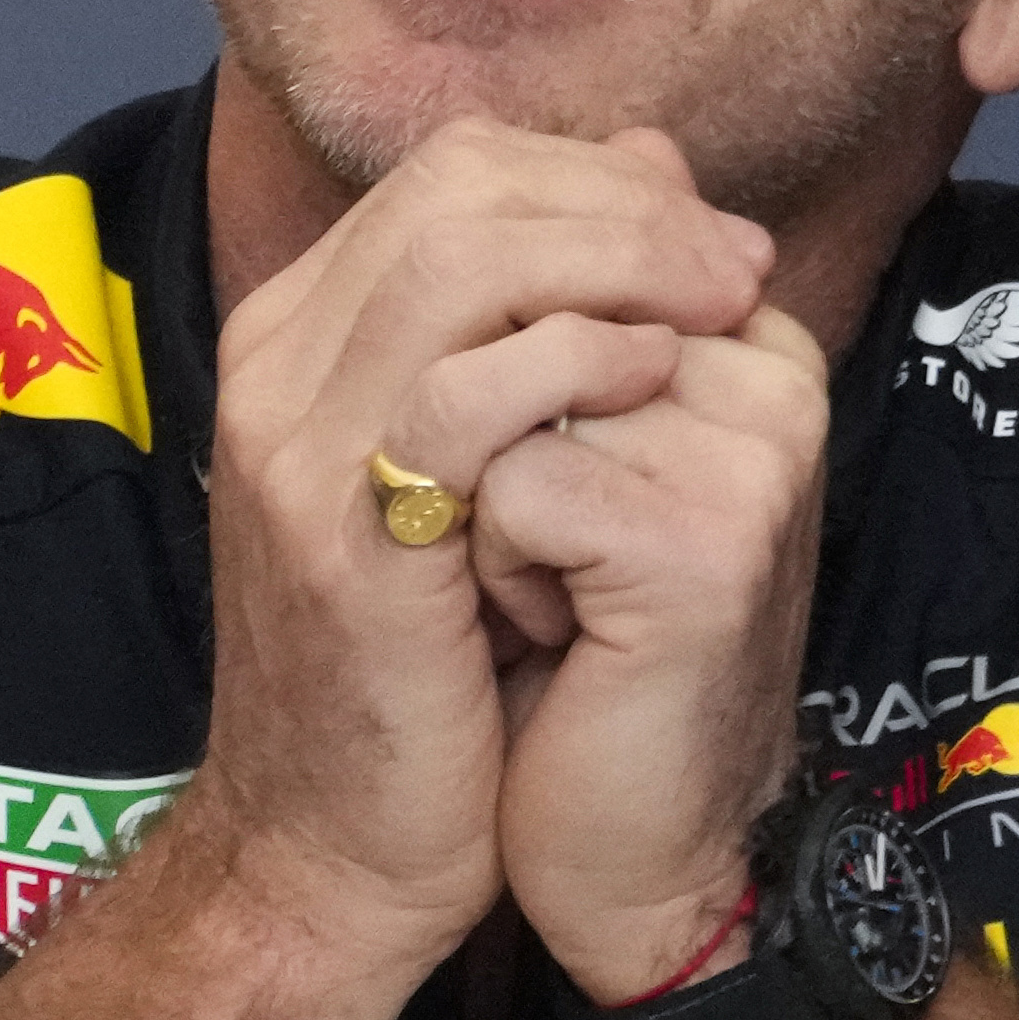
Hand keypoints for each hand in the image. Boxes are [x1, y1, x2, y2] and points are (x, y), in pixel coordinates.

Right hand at [187, 121, 776, 982]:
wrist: (342, 848)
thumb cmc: (443, 668)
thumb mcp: (506, 473)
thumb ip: (557, 329)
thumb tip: (660, 171)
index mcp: (310, 333)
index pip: (459, 172)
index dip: (602, 180)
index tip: (718, 243)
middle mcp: (280, 363)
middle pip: (457, 188)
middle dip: (624, 206)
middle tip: (738, 266)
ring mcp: (295, 441)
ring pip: (456, 260)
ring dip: (617, 265)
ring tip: (719, 311)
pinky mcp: (338, 534)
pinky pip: (461, 395)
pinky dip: (575, 366)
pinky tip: (656, 385)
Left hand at [473, 295, 833, 1001]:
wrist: (625, 856)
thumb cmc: (583, 660)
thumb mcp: (586, 450)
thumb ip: (606, 295)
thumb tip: (639, 135)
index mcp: (756, 340)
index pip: (574, 226)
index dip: (491, 351)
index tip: (556, 477)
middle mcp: (774, 377)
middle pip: (528, 293)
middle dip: (471, 413)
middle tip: (534, 543)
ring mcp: (750, 456)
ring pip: (500, 383)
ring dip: (473, 496)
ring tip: (548, 591)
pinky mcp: (703, 541)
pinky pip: (510, 485)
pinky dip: (491, 572)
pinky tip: (556, 639)